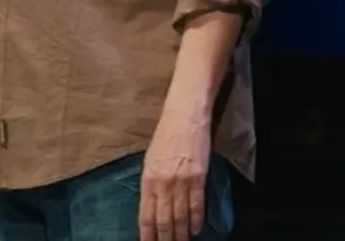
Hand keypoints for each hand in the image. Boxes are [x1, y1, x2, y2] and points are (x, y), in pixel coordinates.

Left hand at [139, 111, 210, 240]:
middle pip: (164, 221)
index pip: (146, 216)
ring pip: (180, 217)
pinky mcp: (198, 177)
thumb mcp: (150, 159)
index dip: (147, 235)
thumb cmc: (165, 135)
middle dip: (165, 239)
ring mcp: (181, 181)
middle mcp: (163, 184)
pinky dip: (196, 220)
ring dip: (181, 235)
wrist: (184, 116)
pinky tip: (195, 229)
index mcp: (148, 179)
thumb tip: (152, 206)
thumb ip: (151, 183)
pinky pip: (197, 206)